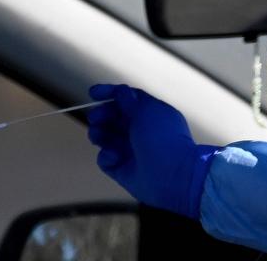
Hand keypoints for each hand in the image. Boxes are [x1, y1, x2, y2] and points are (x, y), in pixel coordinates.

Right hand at [87, 84, 217, 218]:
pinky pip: (106, 159)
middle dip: (102, 115)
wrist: (173, 175)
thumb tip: (120, 91)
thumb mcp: (146, 111)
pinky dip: (107, 156)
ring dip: (99, 134)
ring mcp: (132, 150)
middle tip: (95, 118)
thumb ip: (129, 100)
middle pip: (114, 118)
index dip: (110, 94)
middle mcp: (141, 131)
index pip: (127, 99)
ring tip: (98, 136)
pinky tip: (114, 156)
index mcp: (151, 114)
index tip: (93, 93)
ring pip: (106, 137)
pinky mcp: (123, 168)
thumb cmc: (163, 139)